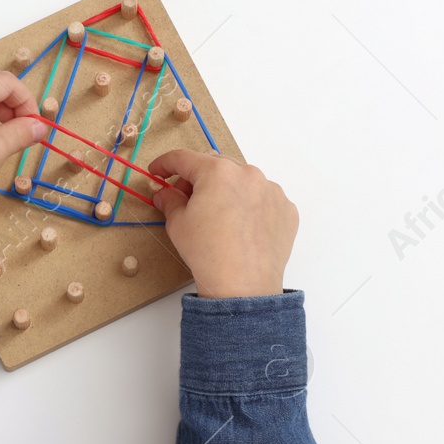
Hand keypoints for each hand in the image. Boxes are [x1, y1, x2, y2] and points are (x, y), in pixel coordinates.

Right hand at [148, 150, 296, 298]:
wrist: (243, 286)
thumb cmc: (208, 253)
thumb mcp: (178, 224)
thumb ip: (170, 200)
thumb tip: (165, 193)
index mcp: (217, 172)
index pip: (184, 158)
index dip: (166, 164)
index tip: (158, 172)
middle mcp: (248, 173)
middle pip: (216, 166)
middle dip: (198, 179)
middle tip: (185, 198)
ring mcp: (271, 191)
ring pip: (243, 181)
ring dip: (227, 190)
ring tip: (218, 216)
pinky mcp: (286, 209)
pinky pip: (263, 199)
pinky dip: (250, 206)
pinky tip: (241, 227)